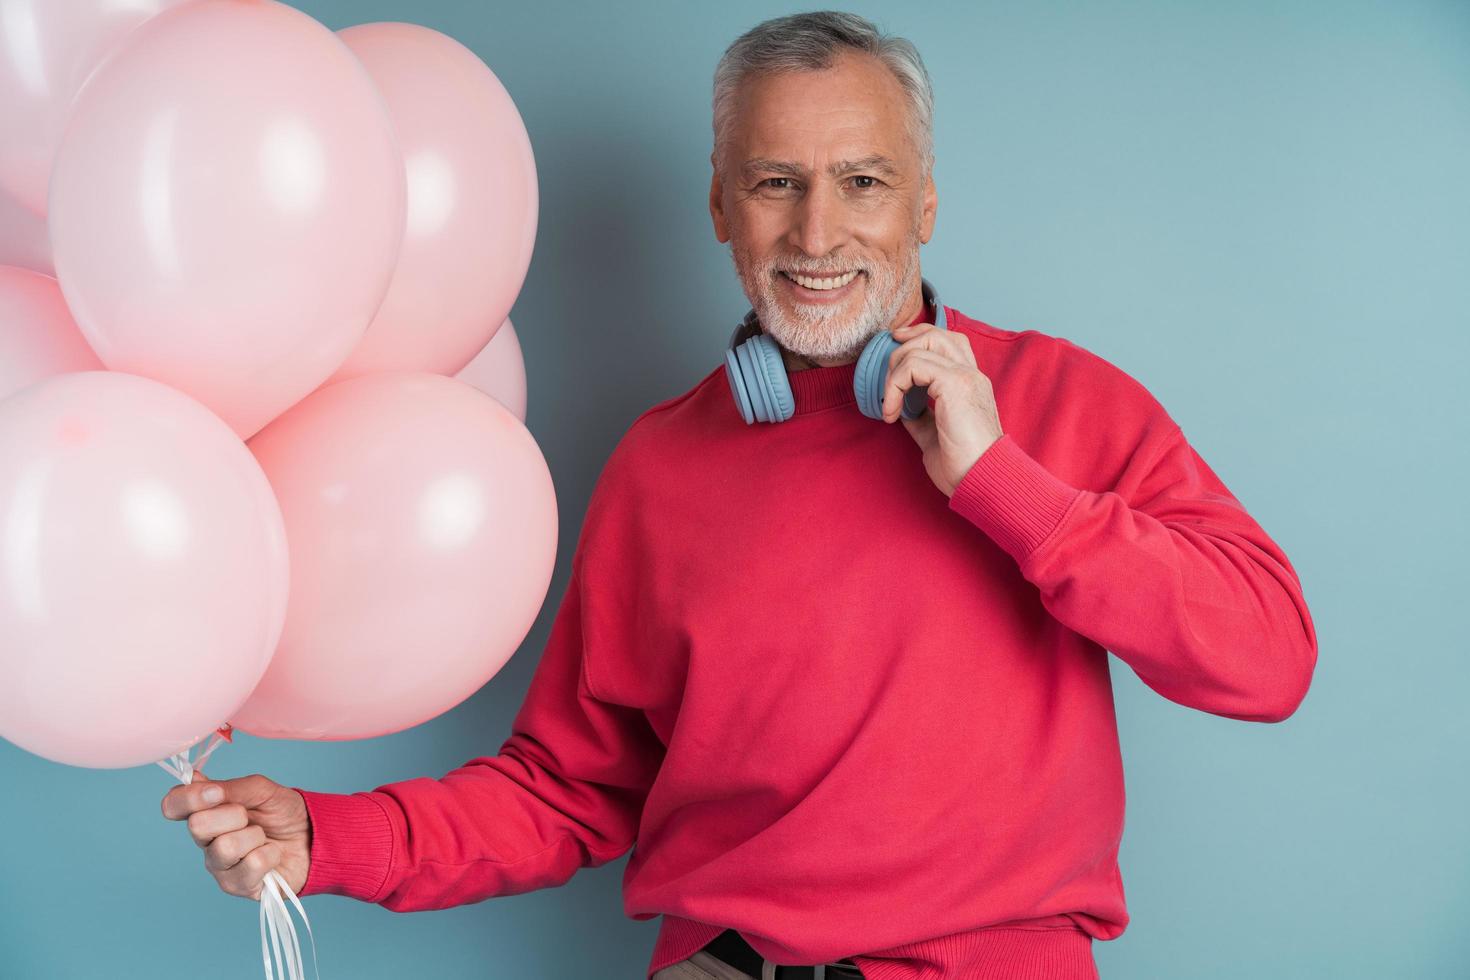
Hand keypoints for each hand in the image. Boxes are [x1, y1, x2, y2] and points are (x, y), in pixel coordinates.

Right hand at [161, 772, 311, 900]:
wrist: (313, 836)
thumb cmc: (282, 813)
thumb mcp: (262, 790)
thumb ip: (231, 787)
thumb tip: (195, 780)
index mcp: (206, 812)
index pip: (173, 805)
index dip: (189, 798)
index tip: (216, 793)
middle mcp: (206, 841)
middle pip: (197, 826)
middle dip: (233, 814)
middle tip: (250, 817)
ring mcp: (219, 866)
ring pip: (225, 847)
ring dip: (255, 836)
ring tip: (264, 838)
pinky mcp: (237, 886)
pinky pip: (252, 864)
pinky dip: (270, 854)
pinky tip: (271, 855)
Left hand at [882, 320, 1003, 496]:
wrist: (983, 481)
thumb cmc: (964, 466)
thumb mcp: (935, 435)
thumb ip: (921, 417)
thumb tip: (902, 409)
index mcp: (970, 383)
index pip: (947, 342)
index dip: (917, 340)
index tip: (894, 354)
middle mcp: (971, 374)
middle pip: (935, 334)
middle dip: (903, 345)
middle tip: (884, 372)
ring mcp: (966, 376)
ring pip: (923, 344)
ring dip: (895, 370)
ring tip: (889, 401)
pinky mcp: (955, 384)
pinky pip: (914, 366)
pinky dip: (895, 386)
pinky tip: (893, 413)